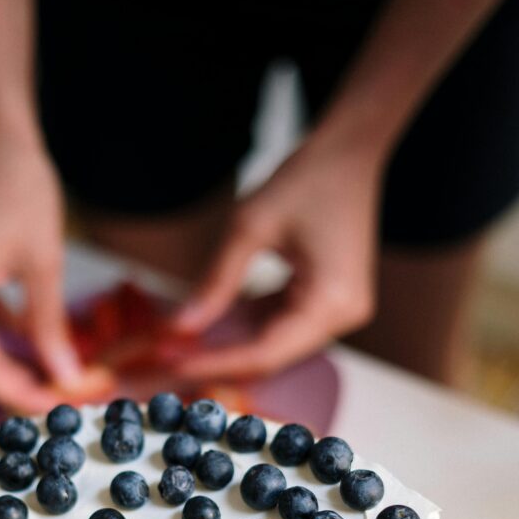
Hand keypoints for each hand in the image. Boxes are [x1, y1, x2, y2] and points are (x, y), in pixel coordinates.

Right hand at [0, 126, 111, 410]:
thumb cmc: (20, 191)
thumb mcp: (44, 267)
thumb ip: (51, 330)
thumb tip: (67, 378)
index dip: (24, 397)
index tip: (63, 406)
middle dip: (23, 384)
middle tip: (70, 393)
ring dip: (16, 364)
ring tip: (60, 373)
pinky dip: (4, 339)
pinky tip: (38, 343)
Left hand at [172, 131, 380, 379]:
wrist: (349, 153)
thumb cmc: (307, 179)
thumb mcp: (250, 227)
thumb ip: (216, 282)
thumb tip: (179, 327)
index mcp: (331, 302)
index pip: (265, 353)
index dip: (217, 364)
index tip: (173, 366)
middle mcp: (342, 317)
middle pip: (271, 356)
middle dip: (219, 359)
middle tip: (169, 361)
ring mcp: (338, 312)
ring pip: (273, 344)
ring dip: (229, 344)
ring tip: (181, 346)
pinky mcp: (328, 303)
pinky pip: (281, 326)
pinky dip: (246, 325)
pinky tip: (210, 323)